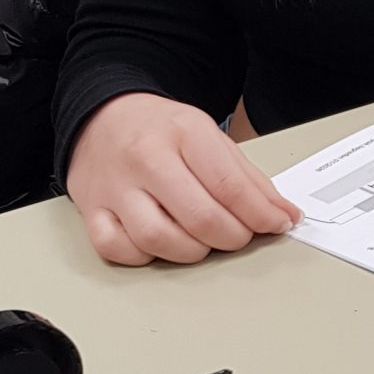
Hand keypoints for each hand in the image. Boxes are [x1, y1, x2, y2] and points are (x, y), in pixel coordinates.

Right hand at [66, 93, 300, 266]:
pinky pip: (117, 249)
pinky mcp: (91, 211)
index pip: (229, 185)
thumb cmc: (159, 130)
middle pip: (199, 217)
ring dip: (192, 251)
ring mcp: (115, 187)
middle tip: (239, 235)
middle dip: (232, 237)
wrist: (101, 117)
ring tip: (202, 240)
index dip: (261, 214)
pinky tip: (160, 243)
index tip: (277, 225)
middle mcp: (146, 159)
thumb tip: (282, 216)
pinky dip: (144, 256)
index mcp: (183, 133)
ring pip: (158, 239)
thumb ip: (248, 179)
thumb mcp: (209, 138)